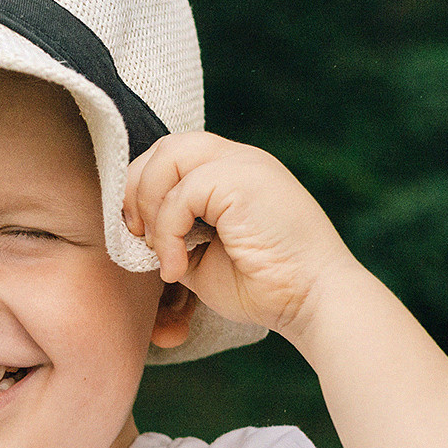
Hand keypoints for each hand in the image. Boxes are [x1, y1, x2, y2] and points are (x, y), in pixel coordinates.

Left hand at [123, 132, 358, 341]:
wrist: (313, 301)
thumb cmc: (264, 287)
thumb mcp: (202, 258)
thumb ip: (173, 236)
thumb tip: (135, 234)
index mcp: (232, 173)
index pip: (172, 156)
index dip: (141, 189)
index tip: (136, 235)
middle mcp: (238, 159)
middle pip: (164, 147)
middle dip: (135, 191)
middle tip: (137, 238)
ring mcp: (242, 164)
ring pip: (168, 156)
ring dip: (149, 208)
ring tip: (160, 254)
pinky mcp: (242, 179)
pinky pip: (182, 193)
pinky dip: (167, 233)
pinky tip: (177, 268)